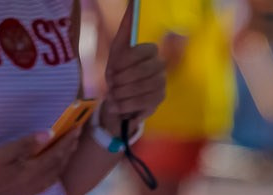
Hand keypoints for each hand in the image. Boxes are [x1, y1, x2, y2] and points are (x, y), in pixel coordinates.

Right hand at [0, 129, 75, 194]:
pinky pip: (47, 184)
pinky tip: (53, 170)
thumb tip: (48, 134)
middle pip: (58, 166)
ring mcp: (31, 192)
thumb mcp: (5, 152)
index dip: (67, 141)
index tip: (76, 130)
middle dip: (68, 150)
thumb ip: (27, 144)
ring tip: (68, 150)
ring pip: (54, 176)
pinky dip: (54, 173)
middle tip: (76, 136)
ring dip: (63, 162)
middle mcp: (36, 184)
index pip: (56, 154)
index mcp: (32, 171)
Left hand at [99, 0, 166, 133]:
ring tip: (112, 95)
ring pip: (144, 88)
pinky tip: (117, 105)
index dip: (126, 61)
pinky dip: (127, 105)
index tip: (112, 69)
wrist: (118, 99)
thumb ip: (125, 28)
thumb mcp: (117, 49)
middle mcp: (160, 66)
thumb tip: (132, 3)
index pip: (145, 51)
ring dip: (123, 92)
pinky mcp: (159, 100)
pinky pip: (144, 102)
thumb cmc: (118, 72)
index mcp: (150, 51)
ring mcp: (161, 83)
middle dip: (123, 79)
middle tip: (111, 84)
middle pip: (145, 71)